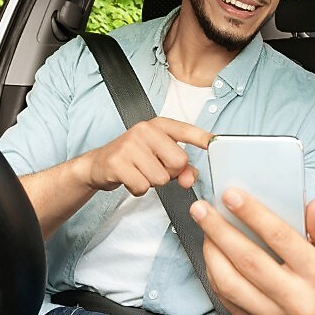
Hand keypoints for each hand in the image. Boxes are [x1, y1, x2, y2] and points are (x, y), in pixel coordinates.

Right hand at [80, 117, 211, 194]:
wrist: (98, 164)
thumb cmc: (134, 158)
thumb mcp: (158, 156)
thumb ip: (181, 166)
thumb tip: (190, 178)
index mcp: (158, 126)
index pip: (185, 130)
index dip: (202, 138)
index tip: (215, 142)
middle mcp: (145, 130)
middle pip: (178, 162)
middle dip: (170, 172)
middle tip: (154, 167)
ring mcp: (129, 145)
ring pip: (161, 178)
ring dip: (152, 182)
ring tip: (140, 172)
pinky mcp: (117, 162)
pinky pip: (142, 186)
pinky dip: (138, 189)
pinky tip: (130, 178)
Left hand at [189, 189, 314, 314]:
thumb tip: (314, 205)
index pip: (280, 238)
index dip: (253, 214)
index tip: (231, 196)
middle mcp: (296, 299)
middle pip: (249, 260)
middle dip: (220, 230)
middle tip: (202, 209)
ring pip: (230, 283)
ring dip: (211, 252)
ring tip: (203, 229)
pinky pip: (225, 298)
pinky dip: (213, 272)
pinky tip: (210, 253)